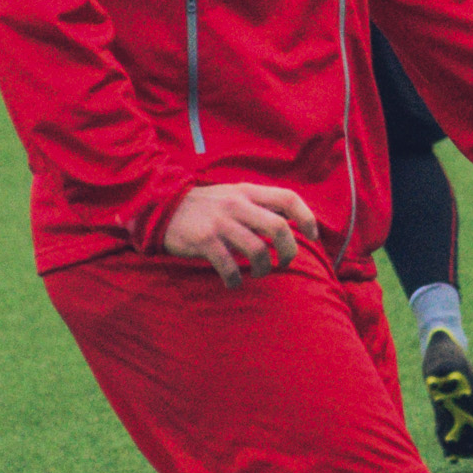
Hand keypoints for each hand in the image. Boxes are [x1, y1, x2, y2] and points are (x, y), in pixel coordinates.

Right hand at [163, 182, 318, 288]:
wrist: (160, 207)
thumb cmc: (203, 206)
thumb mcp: (232, 194)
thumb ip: (257, 204)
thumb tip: (289, 221)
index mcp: (247, 191)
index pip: (288, 198)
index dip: (307, 218)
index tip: (312, 237)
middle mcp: (237, 204)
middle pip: (279, 228)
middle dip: (289, 251)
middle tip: (284, 263)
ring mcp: (220, 222)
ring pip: (258, 250)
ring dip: (264, 269)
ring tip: (259, 273)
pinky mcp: (205, 241)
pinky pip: (230, 266)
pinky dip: (235, 279)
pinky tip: (232, 282)